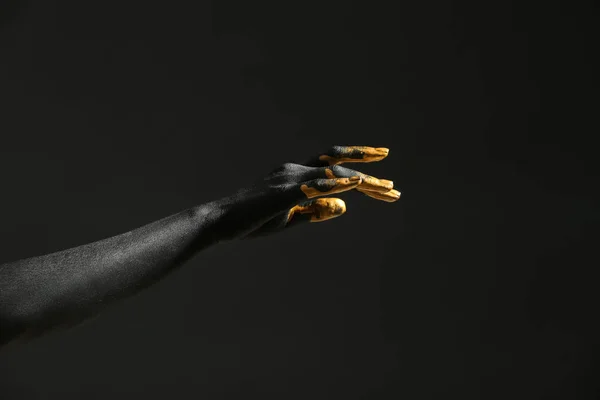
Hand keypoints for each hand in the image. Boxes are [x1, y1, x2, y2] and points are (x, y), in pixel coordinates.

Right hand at [210, 145, 400, 240]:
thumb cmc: (252, 219)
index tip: (381, 177)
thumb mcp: (291, 217)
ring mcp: (289, 178)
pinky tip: (358, 183)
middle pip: (338, 164)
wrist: (219, 221)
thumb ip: (316, 210)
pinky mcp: (283, 192)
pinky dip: (339, 183)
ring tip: (388, 189)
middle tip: (394, 187)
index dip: (358, 169)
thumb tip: (346, 206)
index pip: (332, 168)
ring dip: (363, 181)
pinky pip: (315, 185)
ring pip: (333, 173)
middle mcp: (295, 170)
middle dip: (369, 170)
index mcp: (296, 176)